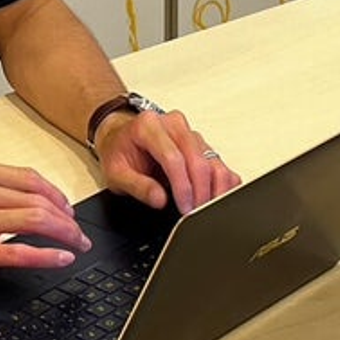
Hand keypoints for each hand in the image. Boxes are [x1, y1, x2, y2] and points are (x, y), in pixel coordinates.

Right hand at [0, 159, 91, 289]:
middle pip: (37, 198)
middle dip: (66, 216)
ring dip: (64, 233)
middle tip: (77, 231)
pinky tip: (60, 259)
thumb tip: (23, 201)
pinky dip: (47, 255)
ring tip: (76, 244)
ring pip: (35, 219)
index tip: (66, 208)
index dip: (55, 193)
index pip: (28, 177)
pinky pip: (20, 252)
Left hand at [94, 108, 240, 213]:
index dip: (182, 186)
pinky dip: (224, 183)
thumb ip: (137, 186)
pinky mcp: (201, 145)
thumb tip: (160, 200)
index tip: (184, 208)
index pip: (173, 157)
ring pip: (213, 161)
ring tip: (206, 211)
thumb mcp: (115, 173)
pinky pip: (220, 163)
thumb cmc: (118, 152)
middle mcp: (173, 125)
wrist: (120, 138)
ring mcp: (190, 133)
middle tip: (196, 214)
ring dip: (215, 190)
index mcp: (148, 126)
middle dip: (200, 192)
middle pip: (197, 159)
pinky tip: (217, 199)